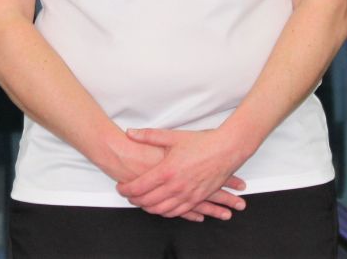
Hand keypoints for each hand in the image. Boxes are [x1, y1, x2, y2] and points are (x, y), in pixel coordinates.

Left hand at [115, 127, 248, 220]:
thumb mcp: (173, 136)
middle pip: (147, 201)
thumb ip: (148, 136)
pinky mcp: (197, 199)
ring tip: (141, 202)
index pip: (139, 187)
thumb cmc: (202, 143)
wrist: (226, 150)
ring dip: (148, 208)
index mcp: (167, 171)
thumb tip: (130, 133)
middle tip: (128, 195)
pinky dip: (165, 212)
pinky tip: (160, 208)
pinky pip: (177, 212)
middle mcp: (176, 187)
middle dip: (134, 200)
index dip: (126, 189)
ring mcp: (187, 195)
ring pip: (161, 210)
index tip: (120, 186)